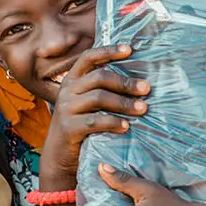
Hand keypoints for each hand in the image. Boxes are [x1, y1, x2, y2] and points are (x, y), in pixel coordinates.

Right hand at [41, 45, 147, 184]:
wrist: (59, 156)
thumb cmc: (80, 127)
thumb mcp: (86, 104)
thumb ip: (100, 90)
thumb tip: (136, 82)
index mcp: (72, 80)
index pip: (88, 57)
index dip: (108, 51)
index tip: (129, 49)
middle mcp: (66, 91)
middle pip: (99, 77)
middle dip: (125, 82)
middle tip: (146, 89)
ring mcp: (66, 109)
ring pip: (99, 98)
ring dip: (124, 103)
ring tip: (143, 109)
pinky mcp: (68, 127)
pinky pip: (95, 121)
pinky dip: (114, 122)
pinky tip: (126, 126)